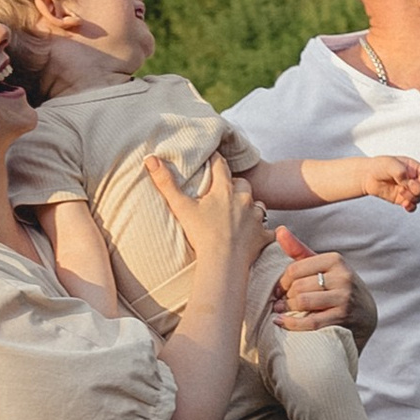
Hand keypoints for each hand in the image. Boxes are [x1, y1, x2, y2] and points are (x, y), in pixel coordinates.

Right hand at [147, 151, 262, 273]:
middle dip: (236, 185)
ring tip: (242, 212)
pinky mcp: (263, 236)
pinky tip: (262, 234)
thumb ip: (166, 183)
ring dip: (251, 206)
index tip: (212, 156)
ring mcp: (256, 218)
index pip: (220, 166)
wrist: (224, 262)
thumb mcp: (181, 207)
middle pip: (243, 184)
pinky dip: (266, 232)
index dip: (216, 160)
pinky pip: (269, 231)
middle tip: (226, 190)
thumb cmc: (202, 235)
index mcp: (225, 190)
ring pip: (258, 205)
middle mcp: (244, 200)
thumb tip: (150, 158)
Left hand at [268, 226, 356, 329]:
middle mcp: (342, 277)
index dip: (282, 281)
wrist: (365, 314)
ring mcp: (344, 298)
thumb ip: (299, 249)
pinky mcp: (342, 318)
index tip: (279, 290)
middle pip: (298, 286)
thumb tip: (279, 230)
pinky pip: (310, 321)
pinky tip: (282, 322)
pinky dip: (292, 323)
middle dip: (285, 296)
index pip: (295, 269)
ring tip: (282, 311)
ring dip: (288, 309)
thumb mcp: (322, 266)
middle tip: (280, 302)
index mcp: (335, 260)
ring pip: (303, 301)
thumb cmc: (337, 286)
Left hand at [355, 154, 419, 211]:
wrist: (368, 176)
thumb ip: (401, 173)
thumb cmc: (380, 166)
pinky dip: (410, 207)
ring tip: (401, 192)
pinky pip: (411, 206)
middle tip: (407, 185)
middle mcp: (412, 180)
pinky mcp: (401, 199)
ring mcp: (407, 190)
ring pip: (418, 198)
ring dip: (412, 197)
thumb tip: (407, 183)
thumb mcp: (392, 164)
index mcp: (413, 168)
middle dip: (417, 188)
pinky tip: (405, 204)